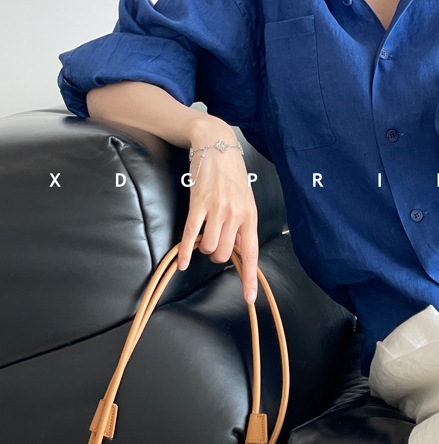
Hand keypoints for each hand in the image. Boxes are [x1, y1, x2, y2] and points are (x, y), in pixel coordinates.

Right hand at [176, 125, 258, 304]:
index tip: (248, 298)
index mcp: (250, 215)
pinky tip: (182, 261)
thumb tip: (238, 248)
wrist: (216, 145)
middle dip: (217, 256)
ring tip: (203, 237)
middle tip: (213, 243)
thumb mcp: (245, 199)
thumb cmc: (231, 174)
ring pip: (208, 248)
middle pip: (225, 255)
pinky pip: (190, 235)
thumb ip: (242, 224)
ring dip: (203, 249)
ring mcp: (217, 209)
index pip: (251, 252)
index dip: (250, 278)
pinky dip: (185, 252)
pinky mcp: (198, 204)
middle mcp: (235, 214)